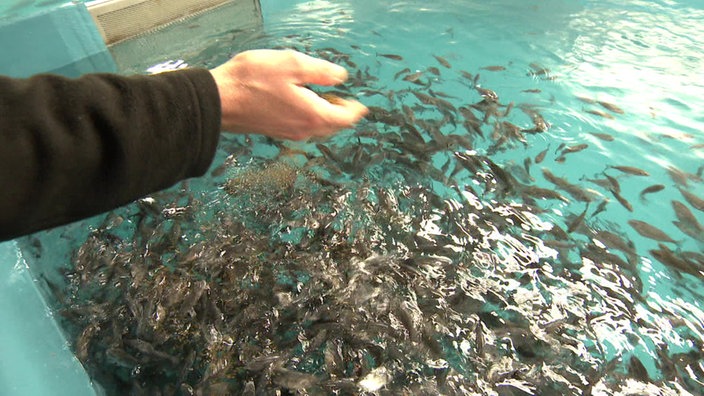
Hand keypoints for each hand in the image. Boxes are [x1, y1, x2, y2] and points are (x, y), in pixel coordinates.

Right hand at [210, 49, 367, 139]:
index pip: (345, 118)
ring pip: (317, 128)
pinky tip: (301, 102)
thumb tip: (340, 76)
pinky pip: (302, 127)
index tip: (361, 105)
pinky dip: (309, 117)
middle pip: (333, 126)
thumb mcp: (292, 64)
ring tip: (323, 97)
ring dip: (325, 115)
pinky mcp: (275, 131)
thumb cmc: (251, 81)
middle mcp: (303, 129)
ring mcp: (288, 132)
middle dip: (341, 113)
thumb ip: (321, 71)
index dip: (356, 110)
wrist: (219, 100)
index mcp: (313, 114)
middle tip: (342, 97)